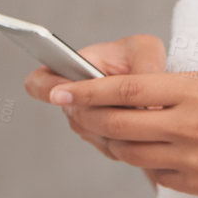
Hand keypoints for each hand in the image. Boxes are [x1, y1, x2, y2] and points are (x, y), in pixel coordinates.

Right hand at [24, 33, 167, 189]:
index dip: (47, 88)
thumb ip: (144, 68)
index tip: (63, 93)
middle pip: (72, 115)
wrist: (157, 78)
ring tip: (140, 108)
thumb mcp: (147, 49)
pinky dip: (127, 138)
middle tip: (127, 103)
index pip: (40, 81)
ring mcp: (87, 122)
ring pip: (92, 134)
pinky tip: (142, 124)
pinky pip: (109, 148)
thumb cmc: (144, 56)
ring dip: (117, 126)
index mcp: (75, 68)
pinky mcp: (103, 141)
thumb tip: (148, 104)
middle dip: (100, 112)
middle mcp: (76, 98)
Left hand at [47, 65, 197, 197]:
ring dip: (106, 139)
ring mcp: (190, 161)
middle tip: (65, 105)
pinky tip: (134, 146)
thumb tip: (158, 93)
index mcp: (194, 92)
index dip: (88, 90)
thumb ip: (188, 85)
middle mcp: (186, 127)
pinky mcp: (196, 185)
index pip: (126, 91)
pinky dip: (138, 159)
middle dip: (84, 116)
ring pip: (129, 153)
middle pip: (118, 125)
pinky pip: (153, 173)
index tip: (60, 88)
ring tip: (93, 125)